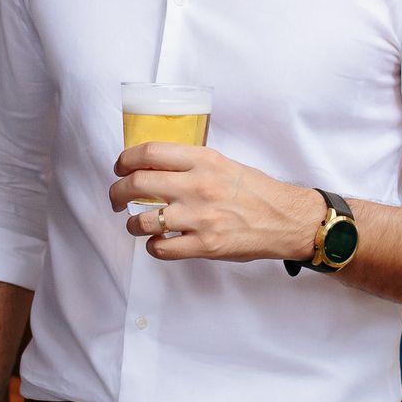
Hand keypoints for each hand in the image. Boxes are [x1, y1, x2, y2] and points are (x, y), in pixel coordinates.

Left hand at [109, 143, 324, 261]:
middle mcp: (198, 186)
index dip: (124, 160)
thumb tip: (153, 166)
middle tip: (115, 198)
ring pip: (143, 220)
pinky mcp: (205, 245)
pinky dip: (153, 247)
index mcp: (203, 160)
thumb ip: (190, 163)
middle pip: (137, 183)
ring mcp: (200, 217)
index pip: (148, 152)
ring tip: (135, 224)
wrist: (286, 219)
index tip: (120, 168)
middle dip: (117, 192)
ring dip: (131, 223)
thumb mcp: (223, 163)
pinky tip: (159, 243)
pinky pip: (161, 249)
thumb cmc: (255, 191)